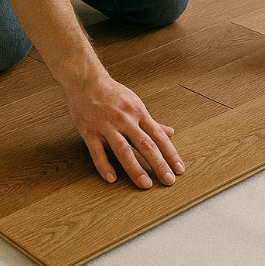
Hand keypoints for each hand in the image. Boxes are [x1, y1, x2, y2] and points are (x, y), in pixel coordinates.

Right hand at [63, 74, 183, 188]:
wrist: (86, 80)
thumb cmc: (113, 94)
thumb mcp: (136, 104)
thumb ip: (152, 122)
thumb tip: (170, 133)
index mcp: (139, 113)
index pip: (159, 137)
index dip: (170, 154)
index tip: (179, 169)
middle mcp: (125, 120)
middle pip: (145, 145)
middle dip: (158, 164)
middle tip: (168, 181)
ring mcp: (106, 126)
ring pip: (123, 150)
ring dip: (135, 169)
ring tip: (145, 184)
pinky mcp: (89, 131)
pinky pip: (97, 152)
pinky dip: (104, 166)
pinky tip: (112, 178)